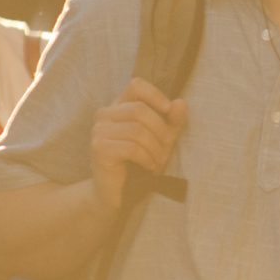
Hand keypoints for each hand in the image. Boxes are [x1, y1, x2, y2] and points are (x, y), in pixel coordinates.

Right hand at [90, 78, 187, 207]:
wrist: (117, 193)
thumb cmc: (140, 162)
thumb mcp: (161, 139)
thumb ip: (172, 121)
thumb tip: (180, 103)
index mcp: (119, 106)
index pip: (136, 85)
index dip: (155, 95)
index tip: (168, 111)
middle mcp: (104, 114)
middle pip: (139, 110)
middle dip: (160, 130)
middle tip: (167, 149)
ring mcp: (99, 131)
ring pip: (137, 130)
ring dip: (155, 148)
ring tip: (159, 162)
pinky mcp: (99, 148)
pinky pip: (131, 148)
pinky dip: (147, 158)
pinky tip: (149, 167)